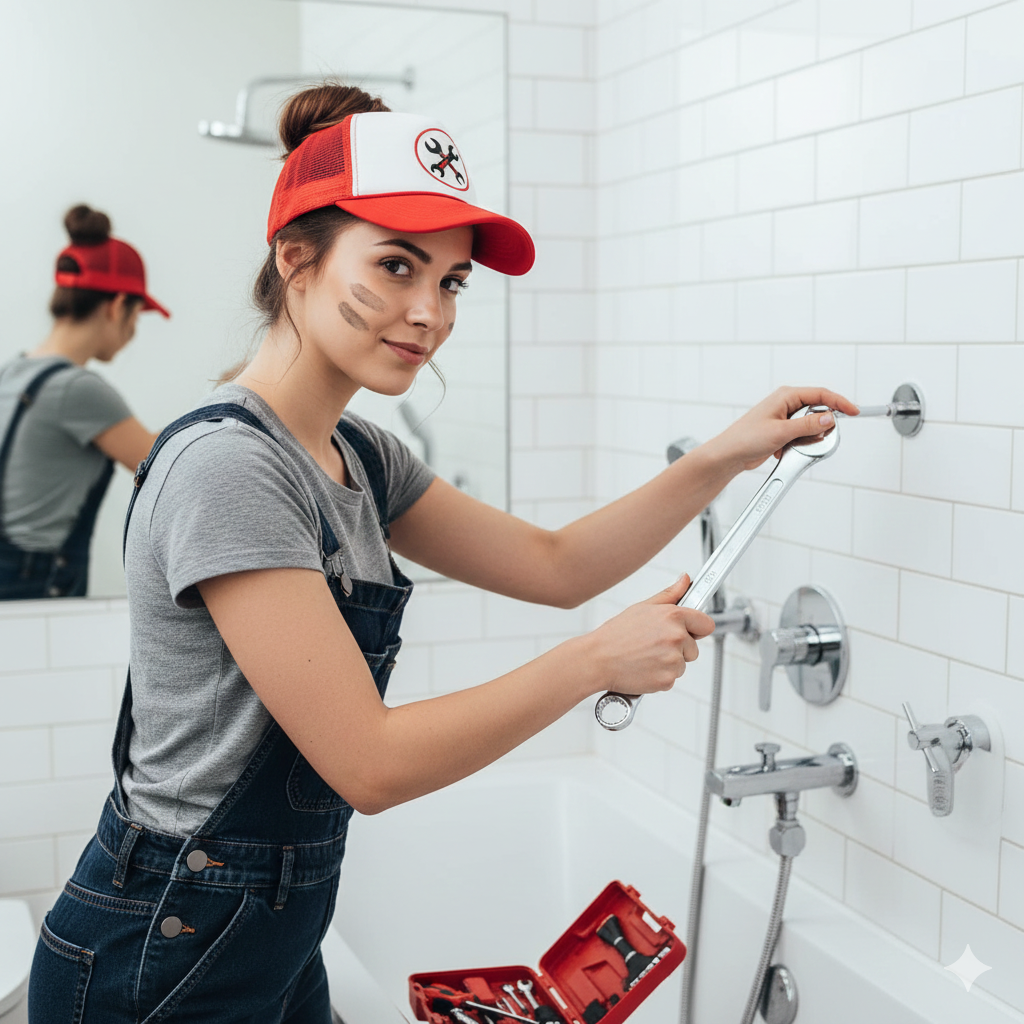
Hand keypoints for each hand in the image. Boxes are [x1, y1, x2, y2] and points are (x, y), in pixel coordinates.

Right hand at [585, 575, 714, 695]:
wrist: (597, 659)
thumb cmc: (616, 634)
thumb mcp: (642, 608)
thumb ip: (669, 595)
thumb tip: (685, 580)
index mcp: (673, 616)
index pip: (706, 624)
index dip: (697, 628)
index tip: (690, 631)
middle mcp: (676, 637)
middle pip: (693, 648)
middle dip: (678, 649)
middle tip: (653, 645)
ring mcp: (673, 660)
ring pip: (682, 665)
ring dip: (668, 664)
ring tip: (645, 656)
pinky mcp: (667, 680)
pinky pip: (671, 679)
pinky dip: (659, 677)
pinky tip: (644, 668)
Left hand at [705, 386, 858, 472]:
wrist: (729, 455)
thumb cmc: (745, 439)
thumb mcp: (781, 432)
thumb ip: (808, 425)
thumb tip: (829, 419)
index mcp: (786, 396)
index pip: (821, 394)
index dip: (840, 402)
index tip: (854, 411)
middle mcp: (786, 404)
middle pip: (817, 411)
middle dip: (819, 427)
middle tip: (814, 439)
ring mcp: (784, 418)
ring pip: (810, 427)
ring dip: (806, 439)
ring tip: (791, 446)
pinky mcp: (782, 432)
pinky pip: (801, 437)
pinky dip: (798, 445)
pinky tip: (782, 451)